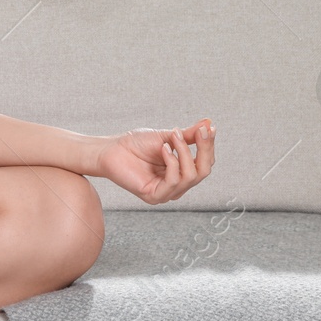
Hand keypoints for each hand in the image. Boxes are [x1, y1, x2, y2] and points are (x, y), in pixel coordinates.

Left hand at [92, 118, 215, 204]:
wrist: (111, 149)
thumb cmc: (136, 143)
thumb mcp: (167, 137)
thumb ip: (188, 135)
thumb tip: (209, 124)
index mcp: (182, 171)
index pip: (206, 162)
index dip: (209, 146)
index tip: (209, 128)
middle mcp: (178, 184)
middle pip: (204, 171)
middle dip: (203, 149)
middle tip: (198, 132)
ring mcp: (167, 192)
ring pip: (190, 176)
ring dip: (184, 152)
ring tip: (172, 137)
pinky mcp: (155, 196)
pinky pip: (174, 181)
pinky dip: (172, 163)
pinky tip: (163, 149)